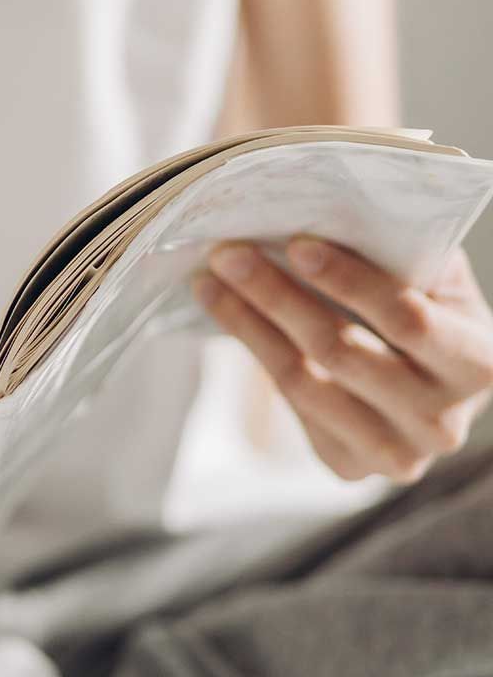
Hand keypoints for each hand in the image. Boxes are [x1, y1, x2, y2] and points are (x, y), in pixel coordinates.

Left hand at [194, 239, 492, 482]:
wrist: (435, 387)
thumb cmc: (434, 313)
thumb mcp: (438, 282)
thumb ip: (404, 252)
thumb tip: (329, 210)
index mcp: (478, 364)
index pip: (408, 319)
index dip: (349, 281)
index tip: (295, 242)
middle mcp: (443, 421)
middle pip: (340, 351)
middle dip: (277, 296)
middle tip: (227, 254)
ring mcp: (396, 453)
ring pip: (303, 382)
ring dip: (247, 325)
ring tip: (210, 280)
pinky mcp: (350, 466)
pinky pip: (290, 405)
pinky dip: (253, 353)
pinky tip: (226, 313)